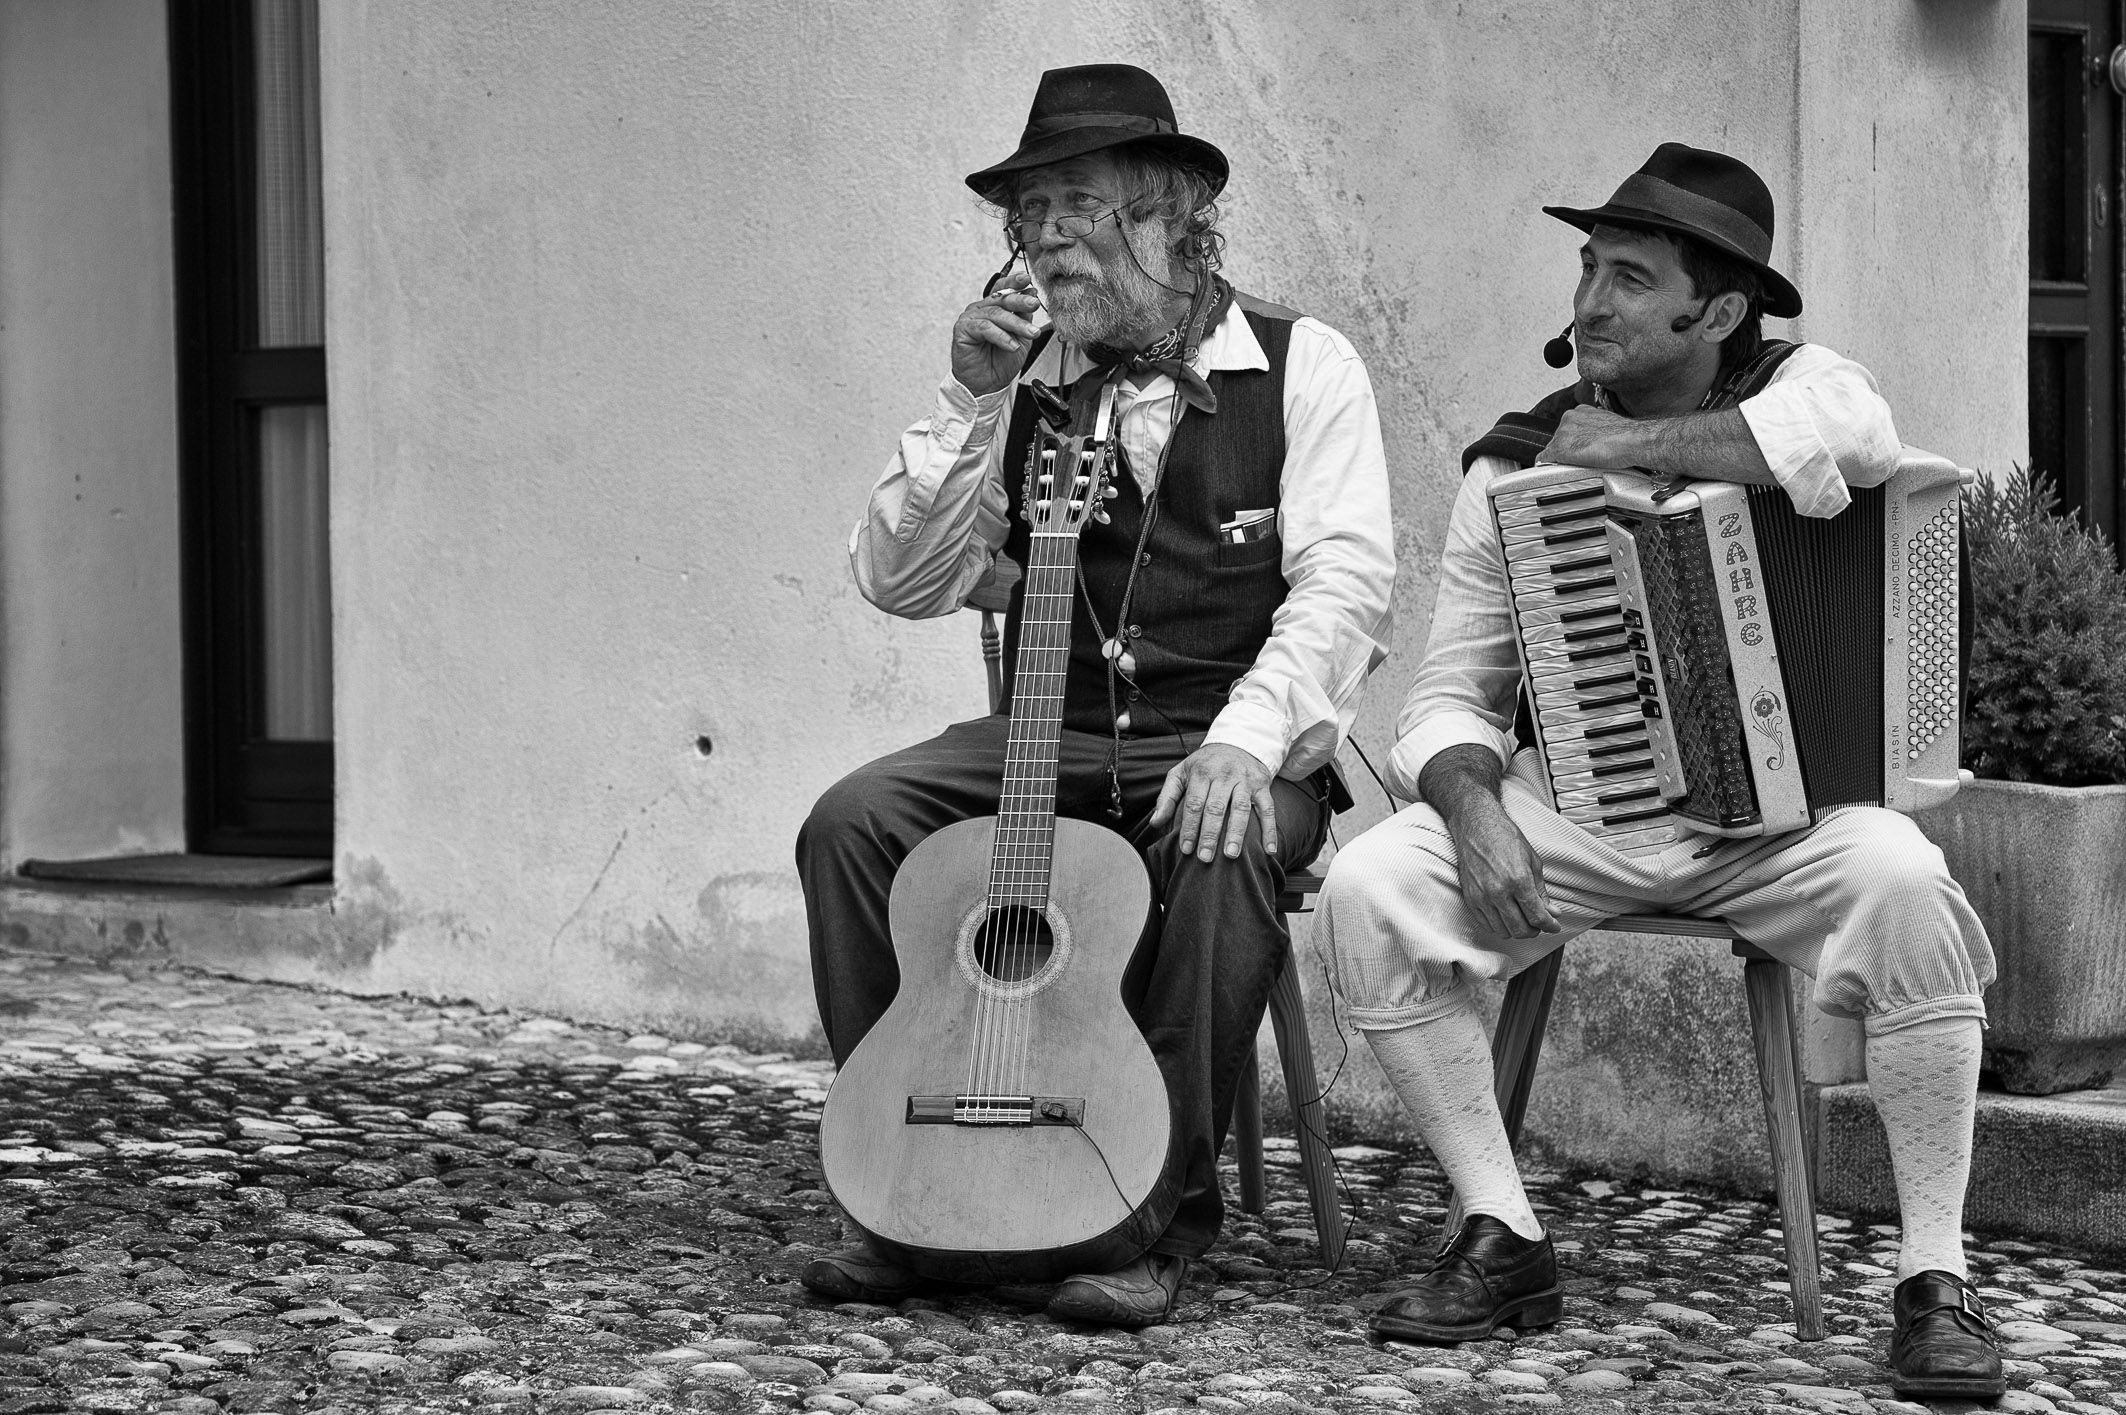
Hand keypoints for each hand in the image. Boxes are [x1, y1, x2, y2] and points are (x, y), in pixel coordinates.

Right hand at [951, 272, 1045, 397]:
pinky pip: (984, 328)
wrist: (987, 384)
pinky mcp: (963, 329)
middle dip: (1020, 300)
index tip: (1028, 280)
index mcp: (994, 307)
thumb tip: (1031, 296)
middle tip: (1034, 304)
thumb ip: (1024, 317)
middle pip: (1001, 298)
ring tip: (1030, 333)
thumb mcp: (1020, 337)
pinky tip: (1011, 345)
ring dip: (1016, 323)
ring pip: (996, 314)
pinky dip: (1001, 336)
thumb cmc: (1000, 362)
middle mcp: (981, 309)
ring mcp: (970, 318)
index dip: (1015, 281)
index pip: (1003, 288)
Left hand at [1150, 744, 1279, 864]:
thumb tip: (1155, 823)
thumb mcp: (1181, 772)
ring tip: (1231, 855)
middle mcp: (1224, 775)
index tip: (1185, 849)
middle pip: (1216, 807)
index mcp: (1201, 772)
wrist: (1237, 741)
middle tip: (1204, 858)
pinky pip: (1268, 808)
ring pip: (1240, 808)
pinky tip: (1269, 849)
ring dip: (1236, 833)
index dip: (1189, 827)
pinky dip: (1270, 829)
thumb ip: (1167, 797)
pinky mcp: (1262, 785)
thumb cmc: (1205, 764)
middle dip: (1209, 834)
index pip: (1193, 803)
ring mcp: (1245, 780)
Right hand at [1442, 794, 1560, 939]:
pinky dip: (1499, 926)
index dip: (1550, 926)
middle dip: (1535, 931)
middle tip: (1539, 924)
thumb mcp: (1532, 862)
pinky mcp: (1470, 898)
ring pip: (1503, 931)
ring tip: (1523, 920)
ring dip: (1517, 930)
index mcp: (1518, 880)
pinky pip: (1487, 925)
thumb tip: (1553, 913)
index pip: (1538, 917)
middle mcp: (1498, 891)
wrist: (1476, 826)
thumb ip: (1541, 891)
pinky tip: (1506, 916)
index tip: (1554, 926)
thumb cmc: (1505, 838)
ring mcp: (1482, 897)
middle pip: (1520, 929)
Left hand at [1537, 405, 1637, 467]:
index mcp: (1580, 412)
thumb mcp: (1605, 424)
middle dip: (1565, 452)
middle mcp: (1568, 419)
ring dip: (1561, 460)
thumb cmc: (1626, 436)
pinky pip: (1545, 461)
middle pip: (1556, 440)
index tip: (1577, 450)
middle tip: (1580, 460)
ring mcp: (1563, 433)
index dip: (1571, 443)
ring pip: (1551, 451)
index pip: (1565, 430)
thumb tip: (1593, 439)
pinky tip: (1559, 472)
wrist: (1632, 440)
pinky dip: (1549, 469)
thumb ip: (1592, 429)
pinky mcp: (1561, 449)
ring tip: (1579, 465)